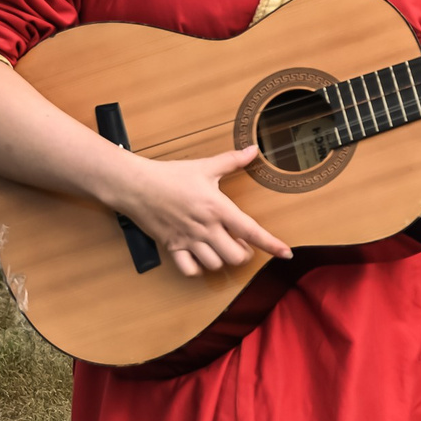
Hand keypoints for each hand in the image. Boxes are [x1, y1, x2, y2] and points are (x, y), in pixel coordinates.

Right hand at [106, 144, 292, 278]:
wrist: (134, 184)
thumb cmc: (170, 175)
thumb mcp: (204, 167)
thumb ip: (232, 161)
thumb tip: (253, 150)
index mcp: (218, 208)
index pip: (252, 231)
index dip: (271, 244)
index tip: (286, 253)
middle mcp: (206, 228)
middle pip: (236, 256)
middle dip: (244, 253)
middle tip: (241, 244)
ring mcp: (188, 239)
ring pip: (215, 264)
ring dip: (222, 260)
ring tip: (221, 248)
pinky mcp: (171, 246)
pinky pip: (189, 270)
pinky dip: (198, 269)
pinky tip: (200, 258)